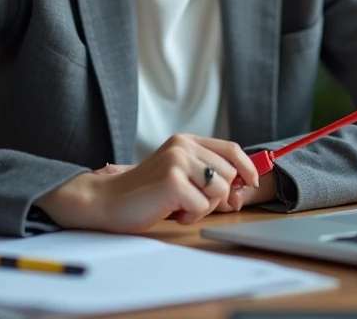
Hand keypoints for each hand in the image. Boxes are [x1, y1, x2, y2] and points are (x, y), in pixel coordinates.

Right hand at [35, 134, 262, 233]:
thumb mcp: (181, 177)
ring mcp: (177, 162)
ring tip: (180, 206)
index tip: (249, 183)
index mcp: (186, 141)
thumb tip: (242, 191)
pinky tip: (172, 212)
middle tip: (193, 203)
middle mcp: (182, 146)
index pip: (231, 149)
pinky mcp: (172, 182)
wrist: (107, 202)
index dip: (246, 167)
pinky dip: (191, 215)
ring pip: (219, 190)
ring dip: (204, 207)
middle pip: (228, 174)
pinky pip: (203, 205)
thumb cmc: (145, 194)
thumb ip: (208, 177)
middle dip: (218, 196)